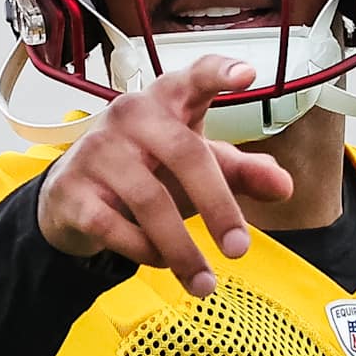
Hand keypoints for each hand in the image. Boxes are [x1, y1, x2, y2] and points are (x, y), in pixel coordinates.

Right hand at [36, 55, 292, 297]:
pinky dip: (144, 251)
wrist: (73, 196)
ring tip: (204, 283)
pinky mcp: (72, 188)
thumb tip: (283, 186)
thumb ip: (242, 173)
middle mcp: (130, 115)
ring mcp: (97, 149)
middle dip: (218, 206)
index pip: (194, 77)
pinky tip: (160, 262)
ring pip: (150, 200)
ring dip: (182, 249)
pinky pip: (114, 227)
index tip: (247, 75)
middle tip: (239, 250)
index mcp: (166, 101)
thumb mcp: (197, 167)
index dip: (220, 72)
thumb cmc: (147, 170)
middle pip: (185, 154)